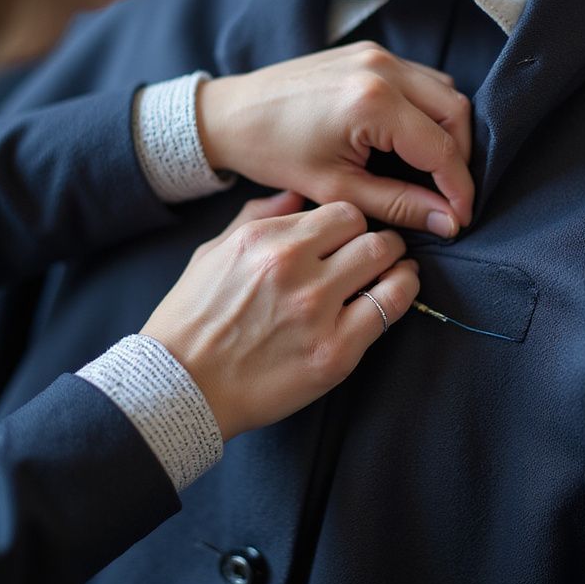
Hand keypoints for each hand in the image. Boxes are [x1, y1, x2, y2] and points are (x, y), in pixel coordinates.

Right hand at [141, 191, 418, 440]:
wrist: (180, 388)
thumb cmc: (192, 321)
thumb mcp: (213, 253)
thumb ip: (257, 217)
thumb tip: (296, 195)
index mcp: (264, 239)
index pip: (338, 211)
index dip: (350, 223)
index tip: (351, 236)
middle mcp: (292, 266)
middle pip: (367, 230)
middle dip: (378, 237)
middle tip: (381, 250)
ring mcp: (316, 309)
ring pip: (384, 258)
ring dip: (396, 260)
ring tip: (396, 267)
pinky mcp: (335, 351)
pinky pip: (390, 306)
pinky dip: (403, 292)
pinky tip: (400, 289)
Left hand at [196, 42, 472, 237]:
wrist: (232, 114)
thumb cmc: (275, 153)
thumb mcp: (338, 189)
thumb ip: (400, 205)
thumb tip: (449, 223)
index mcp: (373, 102)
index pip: (442, 149)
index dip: (459, 189)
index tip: (461, 220)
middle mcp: (383, 68)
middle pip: (456, 112)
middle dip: (461, 159)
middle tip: (449, 197)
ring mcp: (378, 54)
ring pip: (445, 91)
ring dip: (449, 132)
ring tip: (433, 173)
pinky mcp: (370, 52)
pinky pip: (422, 79)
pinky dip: (429, 111)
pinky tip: (413, 142)